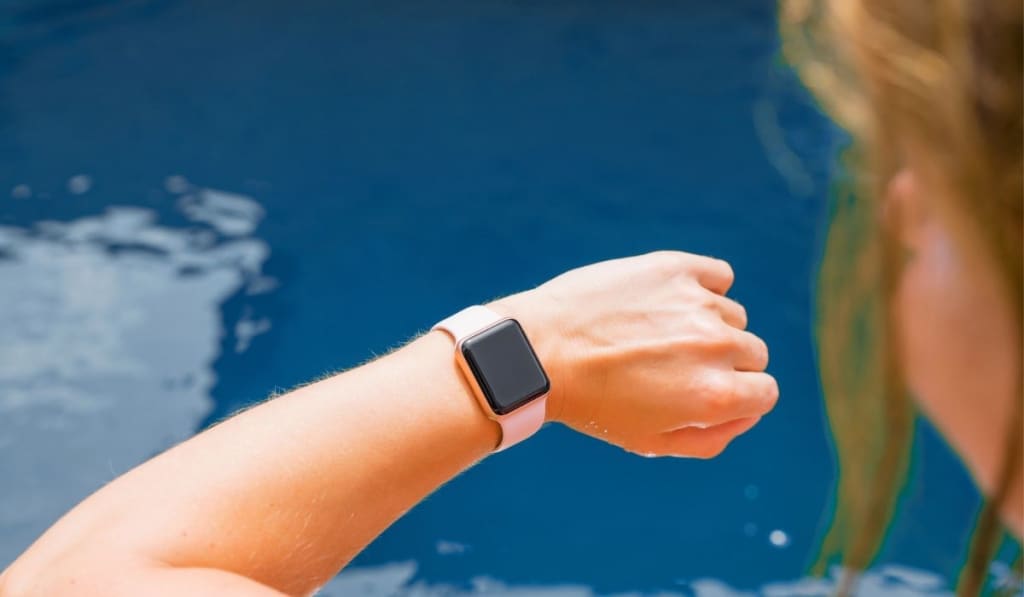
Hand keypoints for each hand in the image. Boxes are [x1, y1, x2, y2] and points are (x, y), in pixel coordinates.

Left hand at [493, 251, 776, 457]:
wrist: (540, 350)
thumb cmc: (593, 401)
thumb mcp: (650, 441)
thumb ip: (710, 438)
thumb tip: (745, 414)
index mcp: (716, 395)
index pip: (765, 393)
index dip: (737, 397)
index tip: (703, 393)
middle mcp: (716, 346)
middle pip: (752, 353)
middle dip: (723, 363)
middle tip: (671, 366)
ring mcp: (697, 302)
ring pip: (731, 315)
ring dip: (707, 326)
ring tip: (656, 335)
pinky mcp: (675, 268)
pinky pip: (718, 275)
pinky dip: (703, 286)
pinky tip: (668, 301)